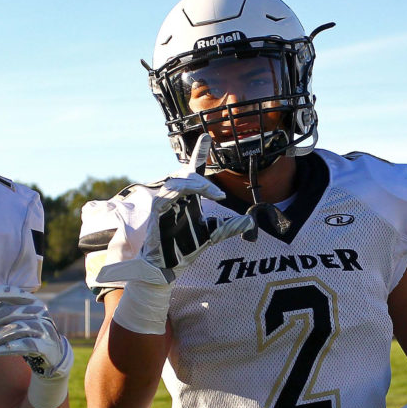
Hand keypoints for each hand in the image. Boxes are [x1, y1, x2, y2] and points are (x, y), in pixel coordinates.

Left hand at [0, 286, 72, 407]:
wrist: (52, 356)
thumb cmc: (28, 333)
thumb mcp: (16, 318)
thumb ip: (1, 306)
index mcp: (34, 303)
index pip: (17, 293)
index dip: (1, 292)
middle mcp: (41, 313)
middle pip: (13, 313)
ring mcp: (45, 329)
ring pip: (18, 329)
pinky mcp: (47, 346)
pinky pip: (26, 345)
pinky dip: (9, 348)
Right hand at [96, 135, 252, 286]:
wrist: (164, 269)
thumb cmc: (182, 252)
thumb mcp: (211, 237)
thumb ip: (228, 228)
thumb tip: (250, 221)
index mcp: (187, 199)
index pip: (193, 172)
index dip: (199, 154)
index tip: (206, 138)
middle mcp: (175, 197)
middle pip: (187, 173)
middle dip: (200, 171)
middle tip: (219, 191)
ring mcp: (164, 201)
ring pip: (180, 180)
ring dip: (199, 184)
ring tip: (216, 195)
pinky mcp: (156, 208)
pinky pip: (171, 192)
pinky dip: (187, 191)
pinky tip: (201, 197)